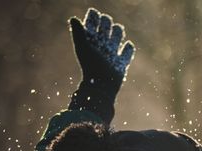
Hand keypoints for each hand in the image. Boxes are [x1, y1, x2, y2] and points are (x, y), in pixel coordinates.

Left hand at [67, 8, 134, 123]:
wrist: (101, 85)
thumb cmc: (90, 67)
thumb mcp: (83, 47)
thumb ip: (79, 33)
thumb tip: (73, 18)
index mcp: (90, 42)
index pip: (92, 24)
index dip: (94, 17)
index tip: (95, 13)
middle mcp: (101, 46)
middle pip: (106, 27)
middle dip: (107, 22)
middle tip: (106, 21)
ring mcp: (112, 54)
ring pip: (118, 36)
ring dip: (118, 31)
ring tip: (117, 30)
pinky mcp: (121, 63)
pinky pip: (127, 52)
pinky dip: (128, 48)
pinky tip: (127, 45)